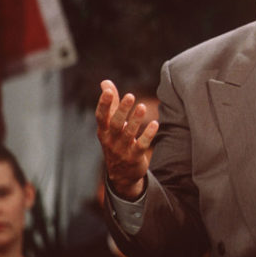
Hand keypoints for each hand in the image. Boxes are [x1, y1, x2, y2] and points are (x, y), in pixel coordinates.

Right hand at [95, 80, 157, 199]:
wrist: (121, 174)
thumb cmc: (115, 141)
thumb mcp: (110, 125)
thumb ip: (111, 103)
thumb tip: (105, 82)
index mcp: (103, 130)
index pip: (101, 116)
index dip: (104, 104)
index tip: (108, 91)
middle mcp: (110, 140)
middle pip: (115, 123)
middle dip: (122, 110)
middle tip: (130, 95)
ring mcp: (122, 150)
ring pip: (128, 134)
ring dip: (135, 120)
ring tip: (142, 106)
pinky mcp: (134, 157)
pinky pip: (142, 145)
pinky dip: (148, 134)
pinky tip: (155, 123)